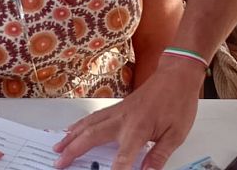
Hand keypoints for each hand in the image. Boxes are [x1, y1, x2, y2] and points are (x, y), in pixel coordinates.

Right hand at [53, 57, 202, 169]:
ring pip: (89, 124)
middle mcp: (123, 119)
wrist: (177, 75)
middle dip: (74, 151)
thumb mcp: (177, 134)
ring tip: (58, 147)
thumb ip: (159, 155)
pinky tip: (73, 129)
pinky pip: (94, 116)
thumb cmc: (178, 102)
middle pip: (92, 137)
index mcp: (139, 129)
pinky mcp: (118, 106)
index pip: (123, 158)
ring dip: (71, 136)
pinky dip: (80, 124)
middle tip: (59, 163)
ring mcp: (118, 111)